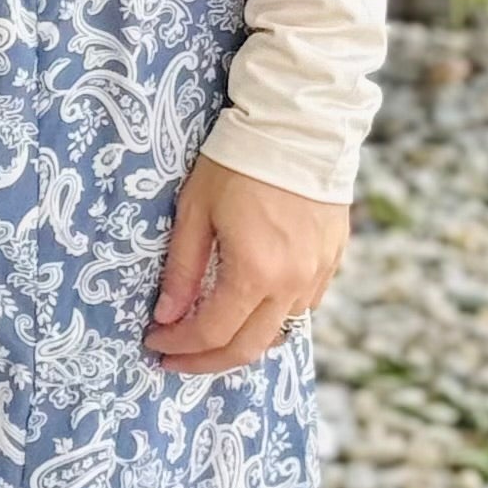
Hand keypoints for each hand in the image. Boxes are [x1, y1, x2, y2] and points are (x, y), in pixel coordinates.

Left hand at [143, 162, 347, 374]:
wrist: (299, 125)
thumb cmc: (238, 161)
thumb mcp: (195, 212)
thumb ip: (182, 270)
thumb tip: (167, 316)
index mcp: (255, 272)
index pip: (212, 333)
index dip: (179, 345)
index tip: (155, 342)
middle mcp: (291, 283)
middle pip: (248, 348)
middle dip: (206, 362)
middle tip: (177, 360)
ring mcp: (317, 274)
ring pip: (279, 332)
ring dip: (242, 343)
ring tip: (210, 338)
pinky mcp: (332, 260)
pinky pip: (302, 308)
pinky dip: (273, 319)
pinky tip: (249, 309)